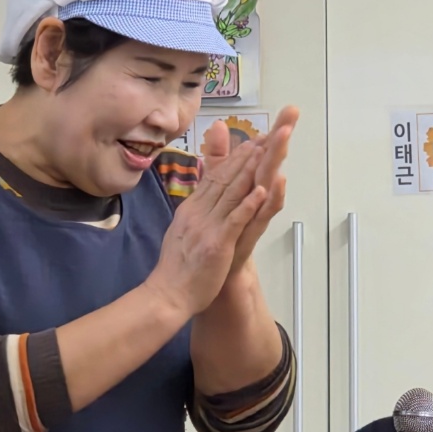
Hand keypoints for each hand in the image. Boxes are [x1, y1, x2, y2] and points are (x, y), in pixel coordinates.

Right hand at [144, 139, 266, 317]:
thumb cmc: (178, 268)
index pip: (214, 177)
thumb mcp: (183, 230)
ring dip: (249, 171)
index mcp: (191, 209)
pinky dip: (248, 204)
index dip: (233, 158)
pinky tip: (261, 191)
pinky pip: (235, 220)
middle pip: (224, 178)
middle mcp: (198, 213)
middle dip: (245, 156)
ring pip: (231, 193)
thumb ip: (194, 210)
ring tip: (265, 151)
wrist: (168, 295)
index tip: (250, 141)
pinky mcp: (217, 244)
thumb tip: (201, 195)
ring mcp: (207, 227)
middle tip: (264, 136)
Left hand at [203, 106, 298, 272]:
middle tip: (293, 114)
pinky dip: (273, 195)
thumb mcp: (218, 185)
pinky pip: (266, 209)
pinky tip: (278, 179)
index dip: (274, 129)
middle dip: (282, 136)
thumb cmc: (224, 226)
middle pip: (271, 159)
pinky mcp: (254, 227)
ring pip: (270, 180)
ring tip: (285, 135)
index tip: (289, 109)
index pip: (263, 150)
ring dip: (277, 158)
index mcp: (249, 182)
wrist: (220, 265)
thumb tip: (219, 126)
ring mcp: (258, 210)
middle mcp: (258, 193)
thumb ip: (219, 157)